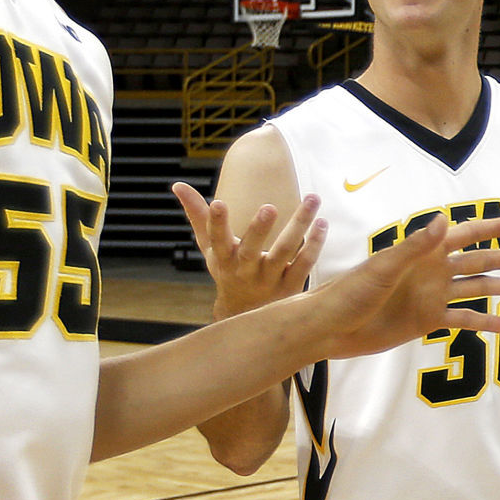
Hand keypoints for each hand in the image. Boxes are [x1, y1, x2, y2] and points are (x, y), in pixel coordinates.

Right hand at [173, 182, 325, 319]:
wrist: (246, 315)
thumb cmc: (228, 271)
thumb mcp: (210, 247)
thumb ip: (198, 215)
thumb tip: (177, 185)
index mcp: (224, 258)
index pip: (216, 239)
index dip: (215, 223)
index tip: (218, 202)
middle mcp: (245, 270)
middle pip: (252, 249)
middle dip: (259, 229)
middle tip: (269, 207)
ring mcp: (269, 279)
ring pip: (285, 251)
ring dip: (300, 225)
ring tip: (312, 198)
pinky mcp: (291, 285)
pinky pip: (304, 263)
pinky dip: (314, 244)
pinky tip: (321, 223)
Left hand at [306, 213, 499, 360]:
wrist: (332, 327)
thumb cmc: (350, 291)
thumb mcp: (383, 267)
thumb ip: (415, 246)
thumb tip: (445, 221)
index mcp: (425, 251)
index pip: (469, 233)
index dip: (498, 227)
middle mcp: (435, 269)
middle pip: (484, 260)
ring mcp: (435, 295)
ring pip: (481, 290)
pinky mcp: (429, 320)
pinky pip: (465, 320)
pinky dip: (488, 323)